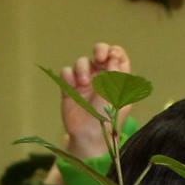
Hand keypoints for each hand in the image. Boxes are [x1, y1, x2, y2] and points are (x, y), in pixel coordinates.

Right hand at [59, 43, 132, 159]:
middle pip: (100, 52)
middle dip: (99, 50)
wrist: (88, 135)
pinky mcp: (69, 87)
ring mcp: (85, 81)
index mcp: (117, 79)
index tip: (111, 56)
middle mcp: (101, 77)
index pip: (118, 56)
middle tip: (99, 58)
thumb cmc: (107, 118)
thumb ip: (116, 74)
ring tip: (83, 83)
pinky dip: (68, 76)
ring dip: (82, 68)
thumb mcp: (116, 95)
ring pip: (82, 62)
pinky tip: (72, 86)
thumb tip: (113, 57)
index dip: (114, 52)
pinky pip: (66, 72)